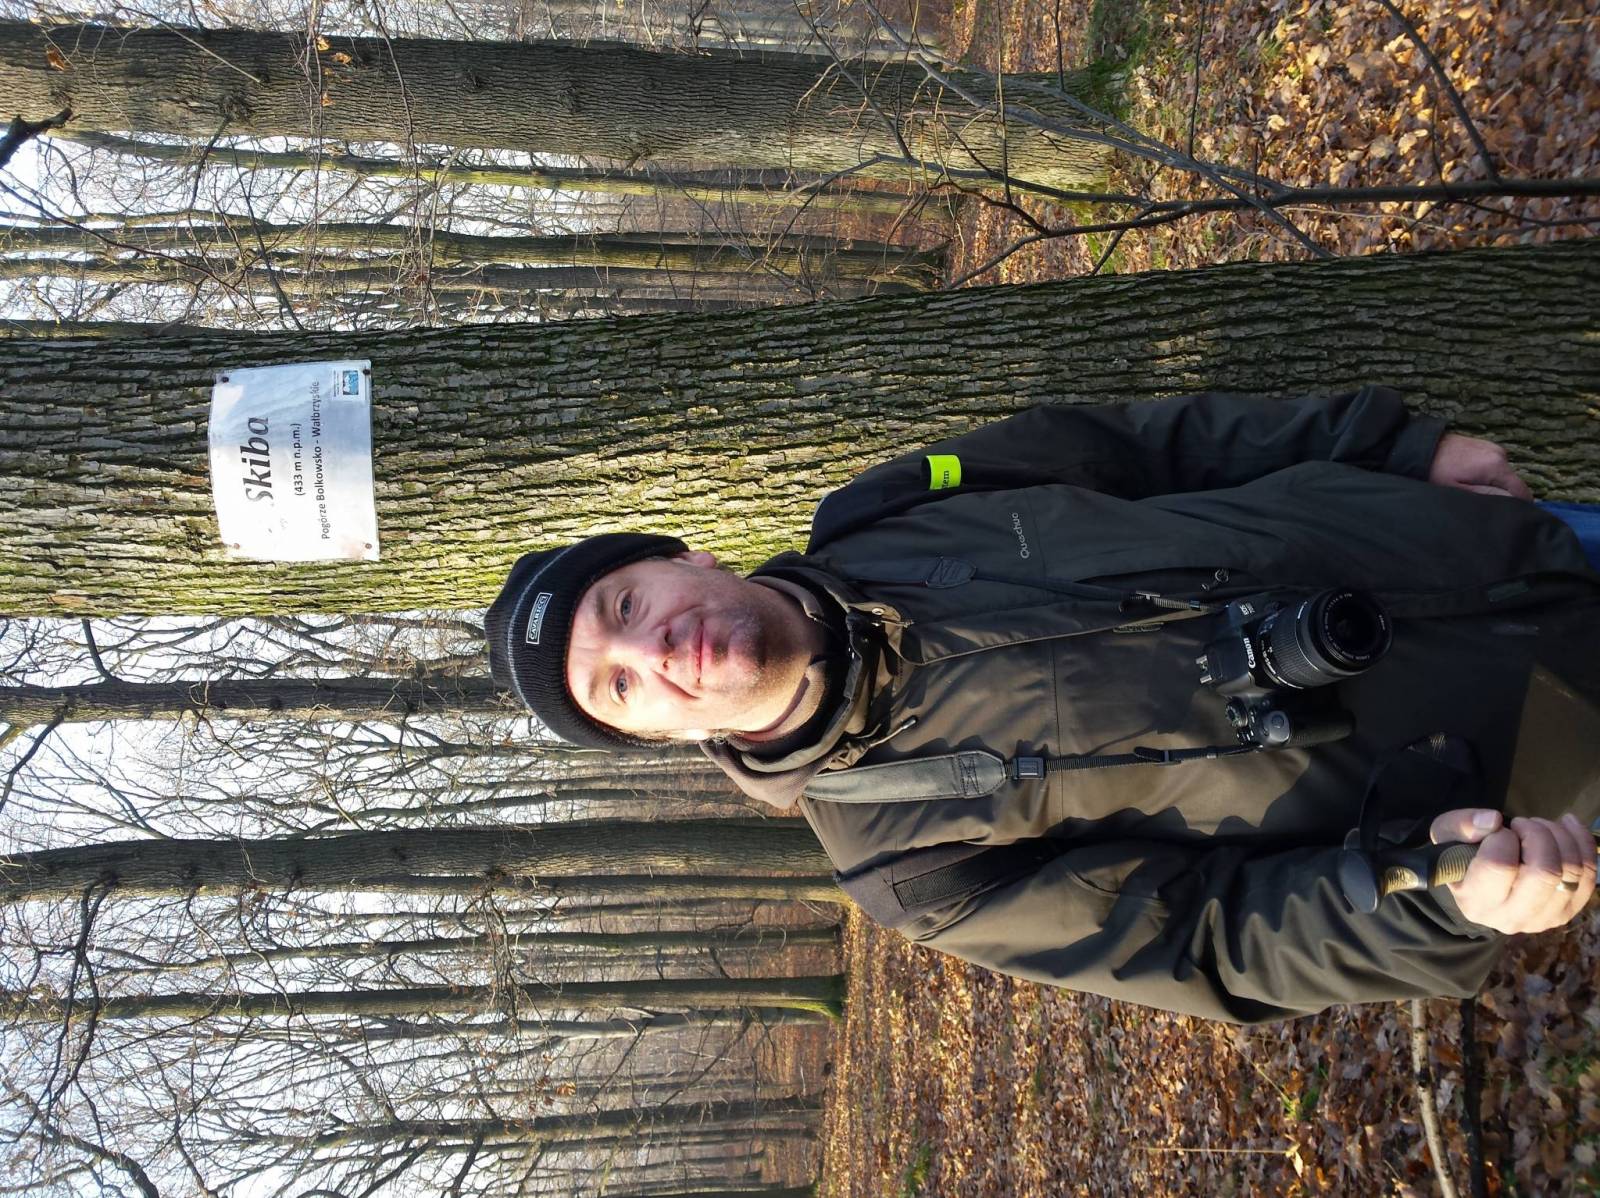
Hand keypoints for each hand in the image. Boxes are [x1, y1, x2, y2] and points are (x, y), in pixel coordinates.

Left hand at [1427, 432, 1531, 498]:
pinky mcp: (1486, 446)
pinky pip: (1494, 467)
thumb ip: (1488, 496)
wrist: (1418, 447)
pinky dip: (1486, 475)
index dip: (1516, 506)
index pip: (1522, 492)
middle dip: (1501, 495)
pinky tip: (1467, 477)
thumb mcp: (1458, 491)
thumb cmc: (1435, 472)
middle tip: (1477, 501)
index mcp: (1496, 466)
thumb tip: (1513, 502)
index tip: (1499, 513)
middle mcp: (1500, 454)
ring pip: (1503, 476)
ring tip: (1468, 487)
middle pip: (1513, 484)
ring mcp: (1493, 448)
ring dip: (1492, 485)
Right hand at [1429, 809, 1594, 932]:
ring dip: (1560, 836)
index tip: (1497, 832)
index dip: (1503, 838)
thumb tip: (1494, 819)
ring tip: (1539, 826)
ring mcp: (1545, 918)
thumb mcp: (1446, 837)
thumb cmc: (1461, 860)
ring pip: (1572, 871)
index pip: (1500, 866)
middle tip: (1522, 824)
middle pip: (1544, 873)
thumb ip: (1461, 825)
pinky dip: (1582, 842)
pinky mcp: (1568, 911)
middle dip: (1538, 835)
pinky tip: (1566, 825)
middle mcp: (1512, 917)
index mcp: (1477, 901)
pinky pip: (1590, 874)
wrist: (1480, 890)